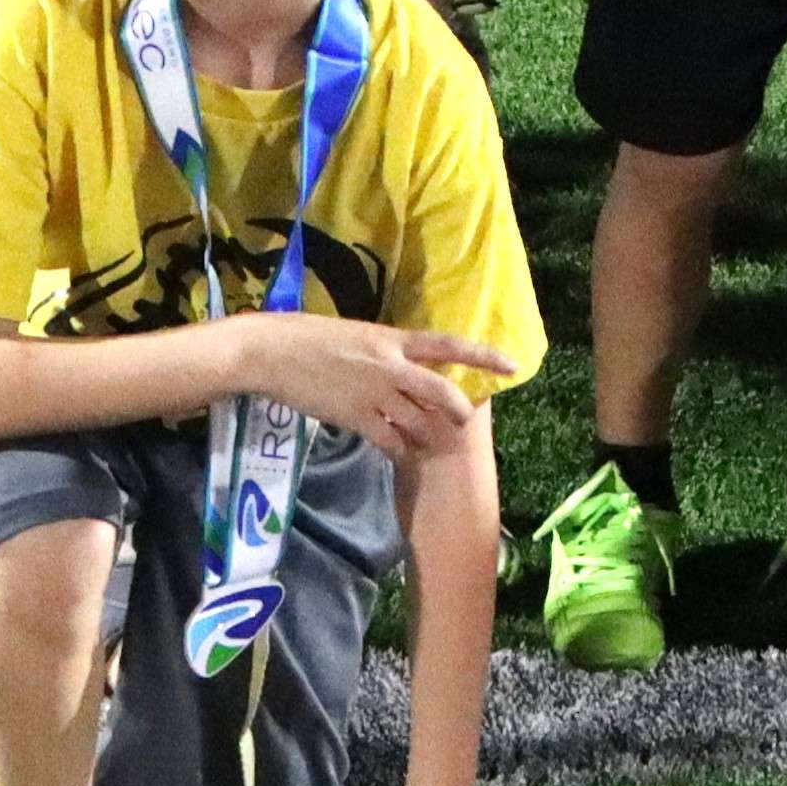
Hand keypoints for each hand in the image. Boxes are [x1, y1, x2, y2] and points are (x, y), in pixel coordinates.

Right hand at [230, 313, 521, 462]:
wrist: (274, 351)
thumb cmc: (311, 336)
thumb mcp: (358, 334)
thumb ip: (384, 351)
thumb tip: (402, 365)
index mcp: (393, 338)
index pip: (448, 345)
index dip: (483, 356)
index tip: (512, 365)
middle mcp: (390, 365)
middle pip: (440, 392)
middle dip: (458, 410)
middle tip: (465, 420)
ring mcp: (373, 393)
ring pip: (418, 421)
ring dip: (427, 434)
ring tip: (430, 441)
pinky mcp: (354, 417)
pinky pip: (388, 440)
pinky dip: (397, 448)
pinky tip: (397, 451)